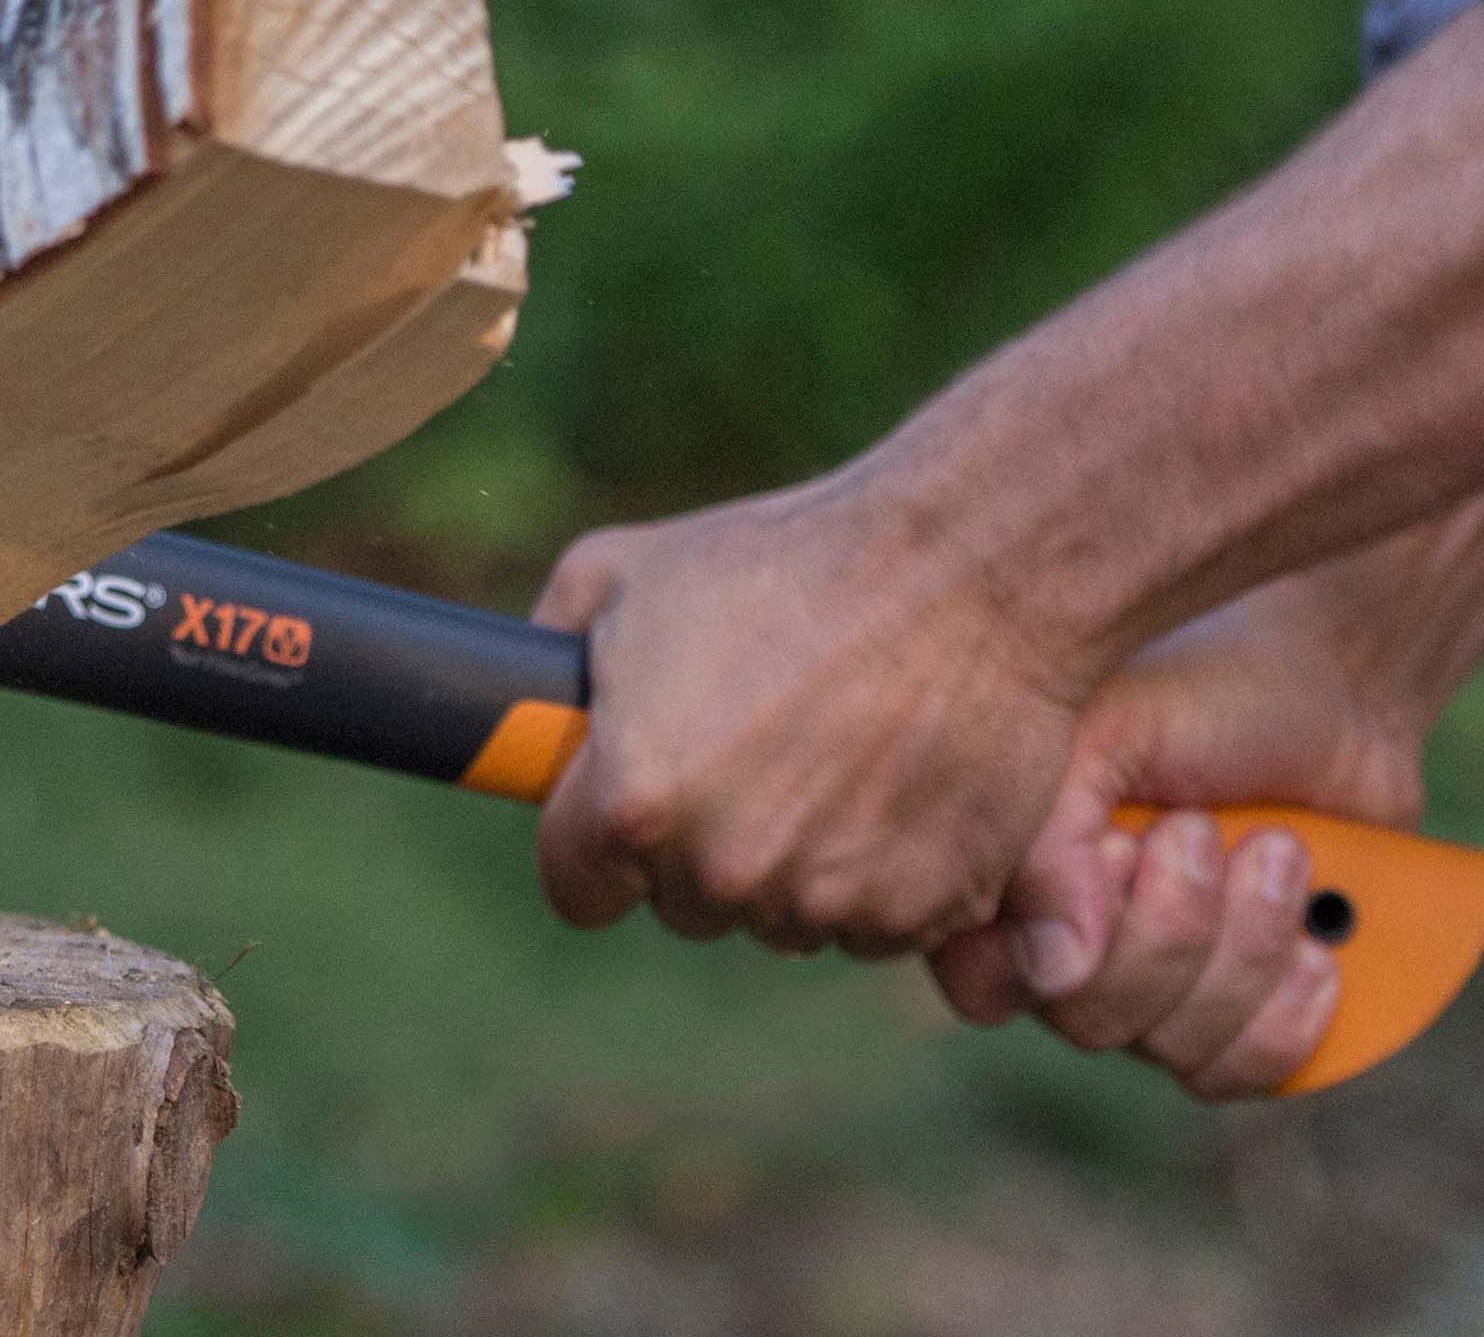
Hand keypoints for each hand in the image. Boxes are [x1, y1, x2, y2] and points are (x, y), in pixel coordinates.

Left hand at [532, 474, 1090, 958]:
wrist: (960, 572)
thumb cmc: (781, 561)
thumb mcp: (617, 574)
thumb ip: (550, 654)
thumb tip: (523, 711)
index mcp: (632, 803)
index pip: (575, 889)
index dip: (591, 850)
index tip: (615, 821)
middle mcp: (722, 869)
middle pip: (681, 905)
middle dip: (696, 846)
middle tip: (743, 755)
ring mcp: (824, 899)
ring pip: (778, 917)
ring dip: (790, 863)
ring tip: (826, 753)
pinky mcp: (920, 911)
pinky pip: (869, 923)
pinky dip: (877, 874)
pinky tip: (889, 784)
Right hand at [927, 579, 1431, 1099]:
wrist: (1331, 697)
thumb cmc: (1198, 696)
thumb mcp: (1102, 733)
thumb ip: (1048, 843)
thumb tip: (1058, 971)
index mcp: (1007, 877)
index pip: (982, 977)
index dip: (1056, 938)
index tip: (1122, 842)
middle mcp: (1067, 946)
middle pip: (1087, 1021)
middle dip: (1174, 927)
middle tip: (1208, 829)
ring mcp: (1154, 989)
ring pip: (1170, 1048)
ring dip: (1246, 947)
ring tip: (1285, 853)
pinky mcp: (1239, 1015)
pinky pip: (1237, 1074)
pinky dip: (1288, 1013)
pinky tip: (1320, 949)